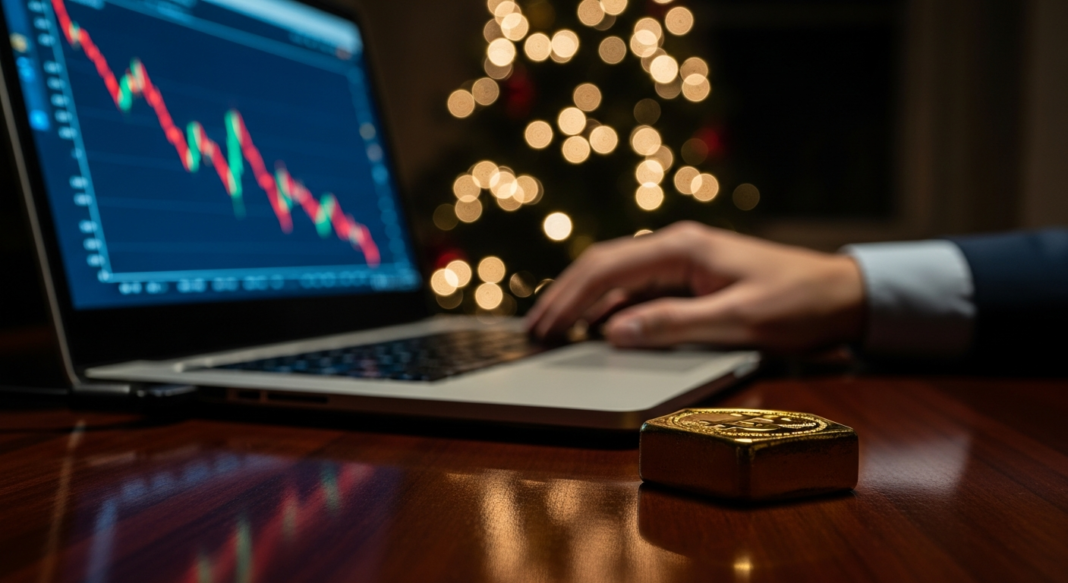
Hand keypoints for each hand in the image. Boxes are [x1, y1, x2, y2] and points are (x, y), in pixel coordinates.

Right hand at [525, 221, 865, 351]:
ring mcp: (682, 259)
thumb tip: (612, 332)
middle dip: (565, 297)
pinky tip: (596, 326)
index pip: (608, 269)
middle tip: (534, 331)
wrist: (842, 294)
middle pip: (603, 265)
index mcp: (682, 247)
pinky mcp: (691, 276)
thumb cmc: (797, 303)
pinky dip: (610, 306)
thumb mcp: (738, 320)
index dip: (569, 299)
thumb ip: (674, 324)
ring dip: (583, 300)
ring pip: (617, 275)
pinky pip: (638, 287)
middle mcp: (676, 245)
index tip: (543, 327)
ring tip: (553, 329)